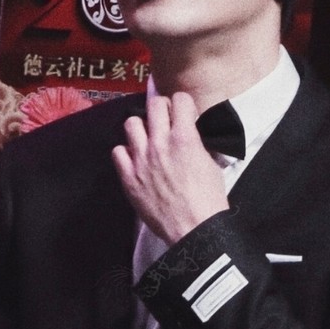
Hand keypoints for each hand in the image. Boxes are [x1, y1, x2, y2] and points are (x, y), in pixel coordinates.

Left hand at [112, 92, 228, 243]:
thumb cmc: (208, 200)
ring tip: (148, 137)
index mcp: (185, 138)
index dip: (183, 104)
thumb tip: (191, 134)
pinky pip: (117, 151)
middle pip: (153, 104)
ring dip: (142, 127)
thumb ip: (198, 143)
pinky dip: (126, 152)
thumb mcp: (212, 163)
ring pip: (131, 123)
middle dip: (162, 108)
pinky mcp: (129, 177)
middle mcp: (160, 143)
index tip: (184, 112)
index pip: (179, 99)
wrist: (194, 229)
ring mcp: (141, 159)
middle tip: (166, 120)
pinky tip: (136, 159)